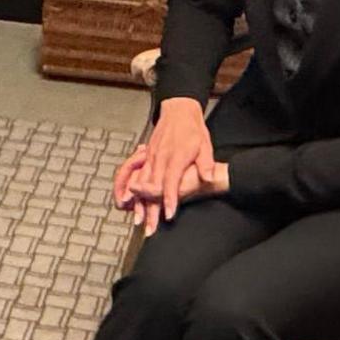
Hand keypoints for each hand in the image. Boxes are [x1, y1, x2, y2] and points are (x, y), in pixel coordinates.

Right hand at [113, 97, 226, 234]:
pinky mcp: (147, 156)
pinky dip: (133, 191)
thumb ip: (206, 163)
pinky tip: (130, 204)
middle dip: (151, 210)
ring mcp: (151, 157)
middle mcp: (160, 158)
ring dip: (139, 204)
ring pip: (141, 184)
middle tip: (150, 228)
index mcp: (175, 157)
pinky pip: (137, 176)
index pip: (171, 182)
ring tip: (137, 222)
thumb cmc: (193, 130)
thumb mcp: (205, 145)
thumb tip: (209, 177)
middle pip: (153, 189)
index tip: (169, 215)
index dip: (170, 199)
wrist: (178, 110)